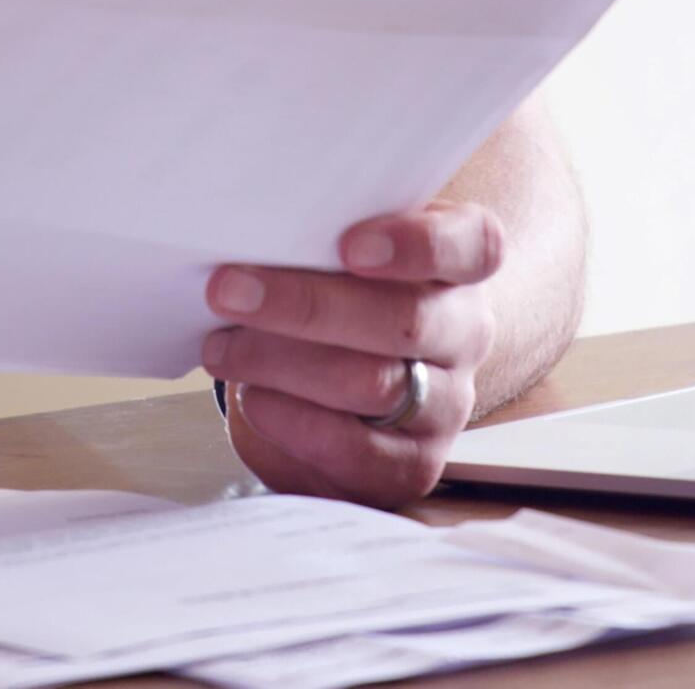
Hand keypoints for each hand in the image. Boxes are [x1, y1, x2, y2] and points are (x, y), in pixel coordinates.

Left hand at [200, 202, 502, 507]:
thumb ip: (323, 238)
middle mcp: (466, 334)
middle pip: (405, 320)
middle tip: (228, 291)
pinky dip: (292, 421)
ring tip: (222, 347)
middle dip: (306, 306)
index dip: (417, 245)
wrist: (352, 384)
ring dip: (282, 363)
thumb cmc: (342, 296)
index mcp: (462, 266)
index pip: (472, 246)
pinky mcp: (414, 464)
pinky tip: (253, 397)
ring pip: (374, 384)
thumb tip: (247, 230)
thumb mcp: (345, 255)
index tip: (349, 246)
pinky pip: (356, 449)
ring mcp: (447, 404)